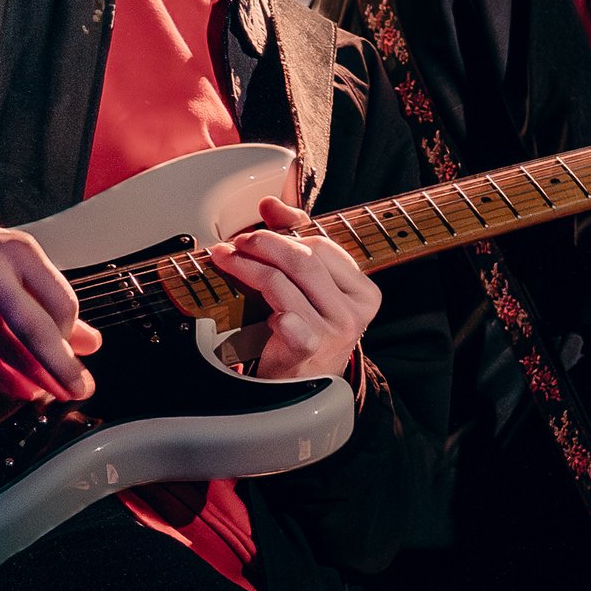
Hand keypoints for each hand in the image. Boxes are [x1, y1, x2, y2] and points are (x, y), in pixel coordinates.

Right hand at [0, 215, 101, 404]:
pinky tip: (20, 387)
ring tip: (51, 391)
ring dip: (32, 378)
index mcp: (17, 252)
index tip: (75, 347)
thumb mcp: (23, 266)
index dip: (71, 333)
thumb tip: (89, 343)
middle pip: (32, 329)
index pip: (60, 302)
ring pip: (3, 350)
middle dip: (60, 366)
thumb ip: (55, 303)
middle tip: (78, 388)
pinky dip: (3, 379)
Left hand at [210, 198, 379, 383]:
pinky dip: (269, 309)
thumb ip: (296, 240)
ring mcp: (332, 333)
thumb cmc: (310, 330)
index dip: (285, 235)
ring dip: (247, 267)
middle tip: (236, 243)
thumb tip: (270, 204)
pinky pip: (287, 320)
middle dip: (264, 244)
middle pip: (304, 260)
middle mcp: (353, 313)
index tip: (256, 233)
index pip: (324, 246)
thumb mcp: (312, 287)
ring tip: (226, 260)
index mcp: (363, 292)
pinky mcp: (308, 351)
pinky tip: (256, 305)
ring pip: (284, 284)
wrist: (304, 387)